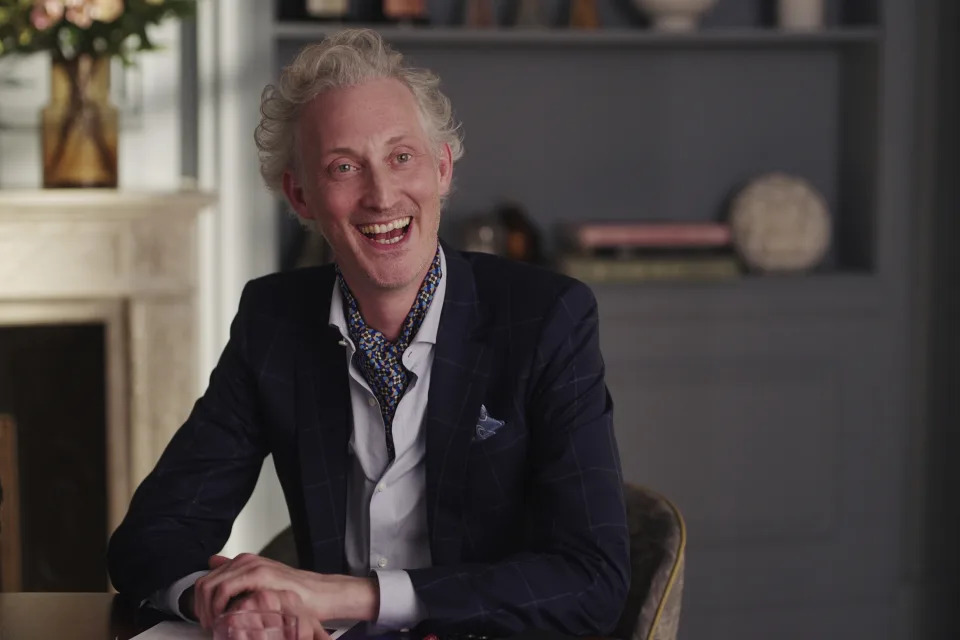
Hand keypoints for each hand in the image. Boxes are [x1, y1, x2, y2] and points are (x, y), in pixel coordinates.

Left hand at [192, 553, 378, 629]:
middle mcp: (244, 560)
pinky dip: (219, 606)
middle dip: (199, 608)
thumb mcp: (262, 585)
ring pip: (210, 585)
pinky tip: (225, 618)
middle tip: (208, 626)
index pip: (205, 580)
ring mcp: (251, 565)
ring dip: (207, 609)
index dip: (199, 604)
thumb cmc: (292, 593)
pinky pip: (224, 589)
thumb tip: (213, 561)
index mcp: (243, 562)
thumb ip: (237, 575)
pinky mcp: (258, 574)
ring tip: (215, 625)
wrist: (318, 594)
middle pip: (203, 583)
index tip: (205, 620)